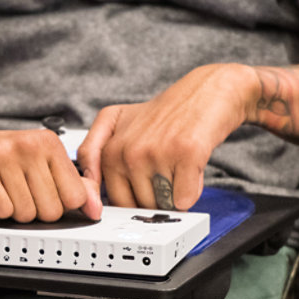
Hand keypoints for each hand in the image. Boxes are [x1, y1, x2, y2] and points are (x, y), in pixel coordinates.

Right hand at [0, 115, 102, 221]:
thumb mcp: (35, 164)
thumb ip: (69, 184)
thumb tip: (95, 208)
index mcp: (48, 143)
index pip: (75, 196)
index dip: (59, 205)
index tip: (42, 195)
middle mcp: (29, 145)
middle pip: (51, 210)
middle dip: (33, 211)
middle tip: (15, 191)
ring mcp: (5, 155)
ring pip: (27, 213)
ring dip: (12, 210)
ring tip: (1, 189)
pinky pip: (2, 211)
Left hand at [78, 64, 257, 210]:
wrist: (207, 92)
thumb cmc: (164, 114)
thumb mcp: (117, 124)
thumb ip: (94, 155)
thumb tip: (92, 200)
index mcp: (109, 146)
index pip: (108, 197)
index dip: (123, 206)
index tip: (129, 206)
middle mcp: (127, 149)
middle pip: (136, 205)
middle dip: (153, 199)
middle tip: (163, 172)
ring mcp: (155, 152)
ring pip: (161, 204)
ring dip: (174, 194)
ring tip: (177, 165)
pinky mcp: (185, 154)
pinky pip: (184, 199)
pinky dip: (191, 192)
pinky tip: (191, 168)